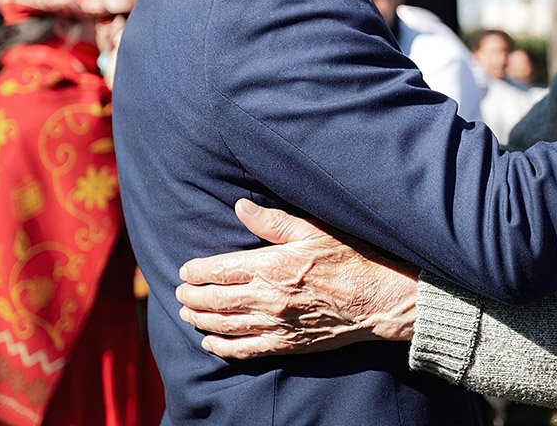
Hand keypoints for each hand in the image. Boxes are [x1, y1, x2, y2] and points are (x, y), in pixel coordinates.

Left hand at [175, 199, 418, 359]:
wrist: (376, 300)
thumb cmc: (349, 260)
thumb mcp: (313, 231)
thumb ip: (272, 221)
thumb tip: (240, 207)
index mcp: (271, 266)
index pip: (218, 270)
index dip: (195, 270)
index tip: (186, 269)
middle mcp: (266, 298)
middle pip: (213, 300)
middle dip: (190, 296)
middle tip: (180, 291)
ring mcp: (274, 324)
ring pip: (222, 326)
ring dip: (199, 320)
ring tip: (187, 313)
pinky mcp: (285, 344)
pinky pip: (243, 350)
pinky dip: (221, 348)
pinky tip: (210, 344)